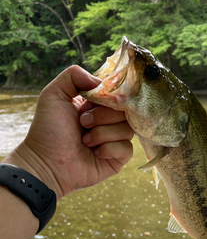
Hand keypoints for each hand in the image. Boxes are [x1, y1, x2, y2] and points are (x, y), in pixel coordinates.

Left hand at [4, 65, 133, 199]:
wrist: (47, 163)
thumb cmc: (48, 130)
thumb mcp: (54, 94)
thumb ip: (74, 75)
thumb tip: (102, 83)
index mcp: (95, 104)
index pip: (117, 94)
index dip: (109, 96)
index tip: (93, 102)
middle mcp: (107, 121)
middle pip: (124, 110)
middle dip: (101, 116)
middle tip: (82, 123)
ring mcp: (114, 140)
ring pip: (127, 129)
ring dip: (103, 133)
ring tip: (85, 141)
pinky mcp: (118, 158)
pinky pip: (127, 148)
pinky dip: (109, 148)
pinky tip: (94, 153)